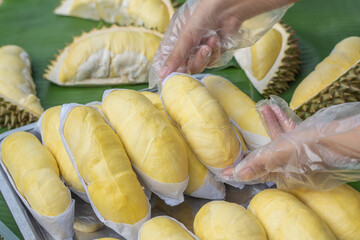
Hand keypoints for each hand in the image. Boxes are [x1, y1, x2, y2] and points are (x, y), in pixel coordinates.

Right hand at [148, 0, 296, 87]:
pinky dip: (216, 52)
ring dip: (207, 54)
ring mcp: (202, 50)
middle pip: (187, 67)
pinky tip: (217, 40)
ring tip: (212, 40)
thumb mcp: (186, 36)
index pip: (170, 61)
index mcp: (177, 41)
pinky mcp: (216, 52)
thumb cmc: (204, 15)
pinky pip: (212, 61)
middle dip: (196, 59)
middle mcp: (188, 47)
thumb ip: (176, 57)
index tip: (168, 81)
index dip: (170, 71)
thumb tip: (162, 75)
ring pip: (200, 66)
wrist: (228, 8)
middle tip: (203, 49)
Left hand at [222, 102, 359, 189]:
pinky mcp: (304, 140)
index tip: (222, 172)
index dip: (238, 172)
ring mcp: (295, 151)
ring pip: (276, 137)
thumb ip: (260, 163)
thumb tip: (239, 175)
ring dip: (268, 122)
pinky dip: (281, 118)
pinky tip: (274, 105)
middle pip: (262, 155)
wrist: (339, 139)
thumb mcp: (280, 154)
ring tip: (260, 107)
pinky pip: (288, 128)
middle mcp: (285, 163)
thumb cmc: (308, 148)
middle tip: (234, 143)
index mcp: (278, 170)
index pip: (253, 173)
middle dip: (249, 147)